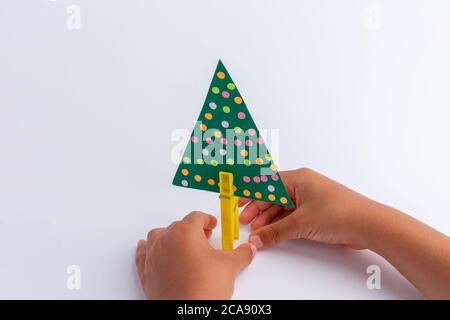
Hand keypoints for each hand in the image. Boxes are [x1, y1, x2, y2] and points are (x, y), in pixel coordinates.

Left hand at [136, 211, 256, 299]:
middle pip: (178, 226)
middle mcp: (165, 239)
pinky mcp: (145, 272)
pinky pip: (142, 254)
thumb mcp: (230, 266)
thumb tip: (248, 250)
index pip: (197, 217)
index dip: (207, 220)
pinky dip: (146, 250)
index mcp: (185, 231)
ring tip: (181, 244)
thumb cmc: (203, 288)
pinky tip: (146, 248)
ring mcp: (153, 256)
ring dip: (169, 237)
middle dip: (192, 230)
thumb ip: (241, 253)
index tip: (212, 225)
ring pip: (158, 236)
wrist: (187, 314)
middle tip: (204, 238)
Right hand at [240, 168, 374, 249]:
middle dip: (258, 209)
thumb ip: (275, 232)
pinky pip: (292, 215)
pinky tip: (273, 233)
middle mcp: (303, 185)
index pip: (266, 183)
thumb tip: (257, 238)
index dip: (250, 192)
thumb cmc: (340, 213)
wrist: (369, 225)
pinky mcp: (316, 212)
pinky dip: (282, 224)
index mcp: (298, 178)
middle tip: (245, 221)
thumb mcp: (301, 223)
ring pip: (282, 207)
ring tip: (258, 232)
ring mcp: (310, 199)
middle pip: (273, 196)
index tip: (237, 201)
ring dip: (269, 219)